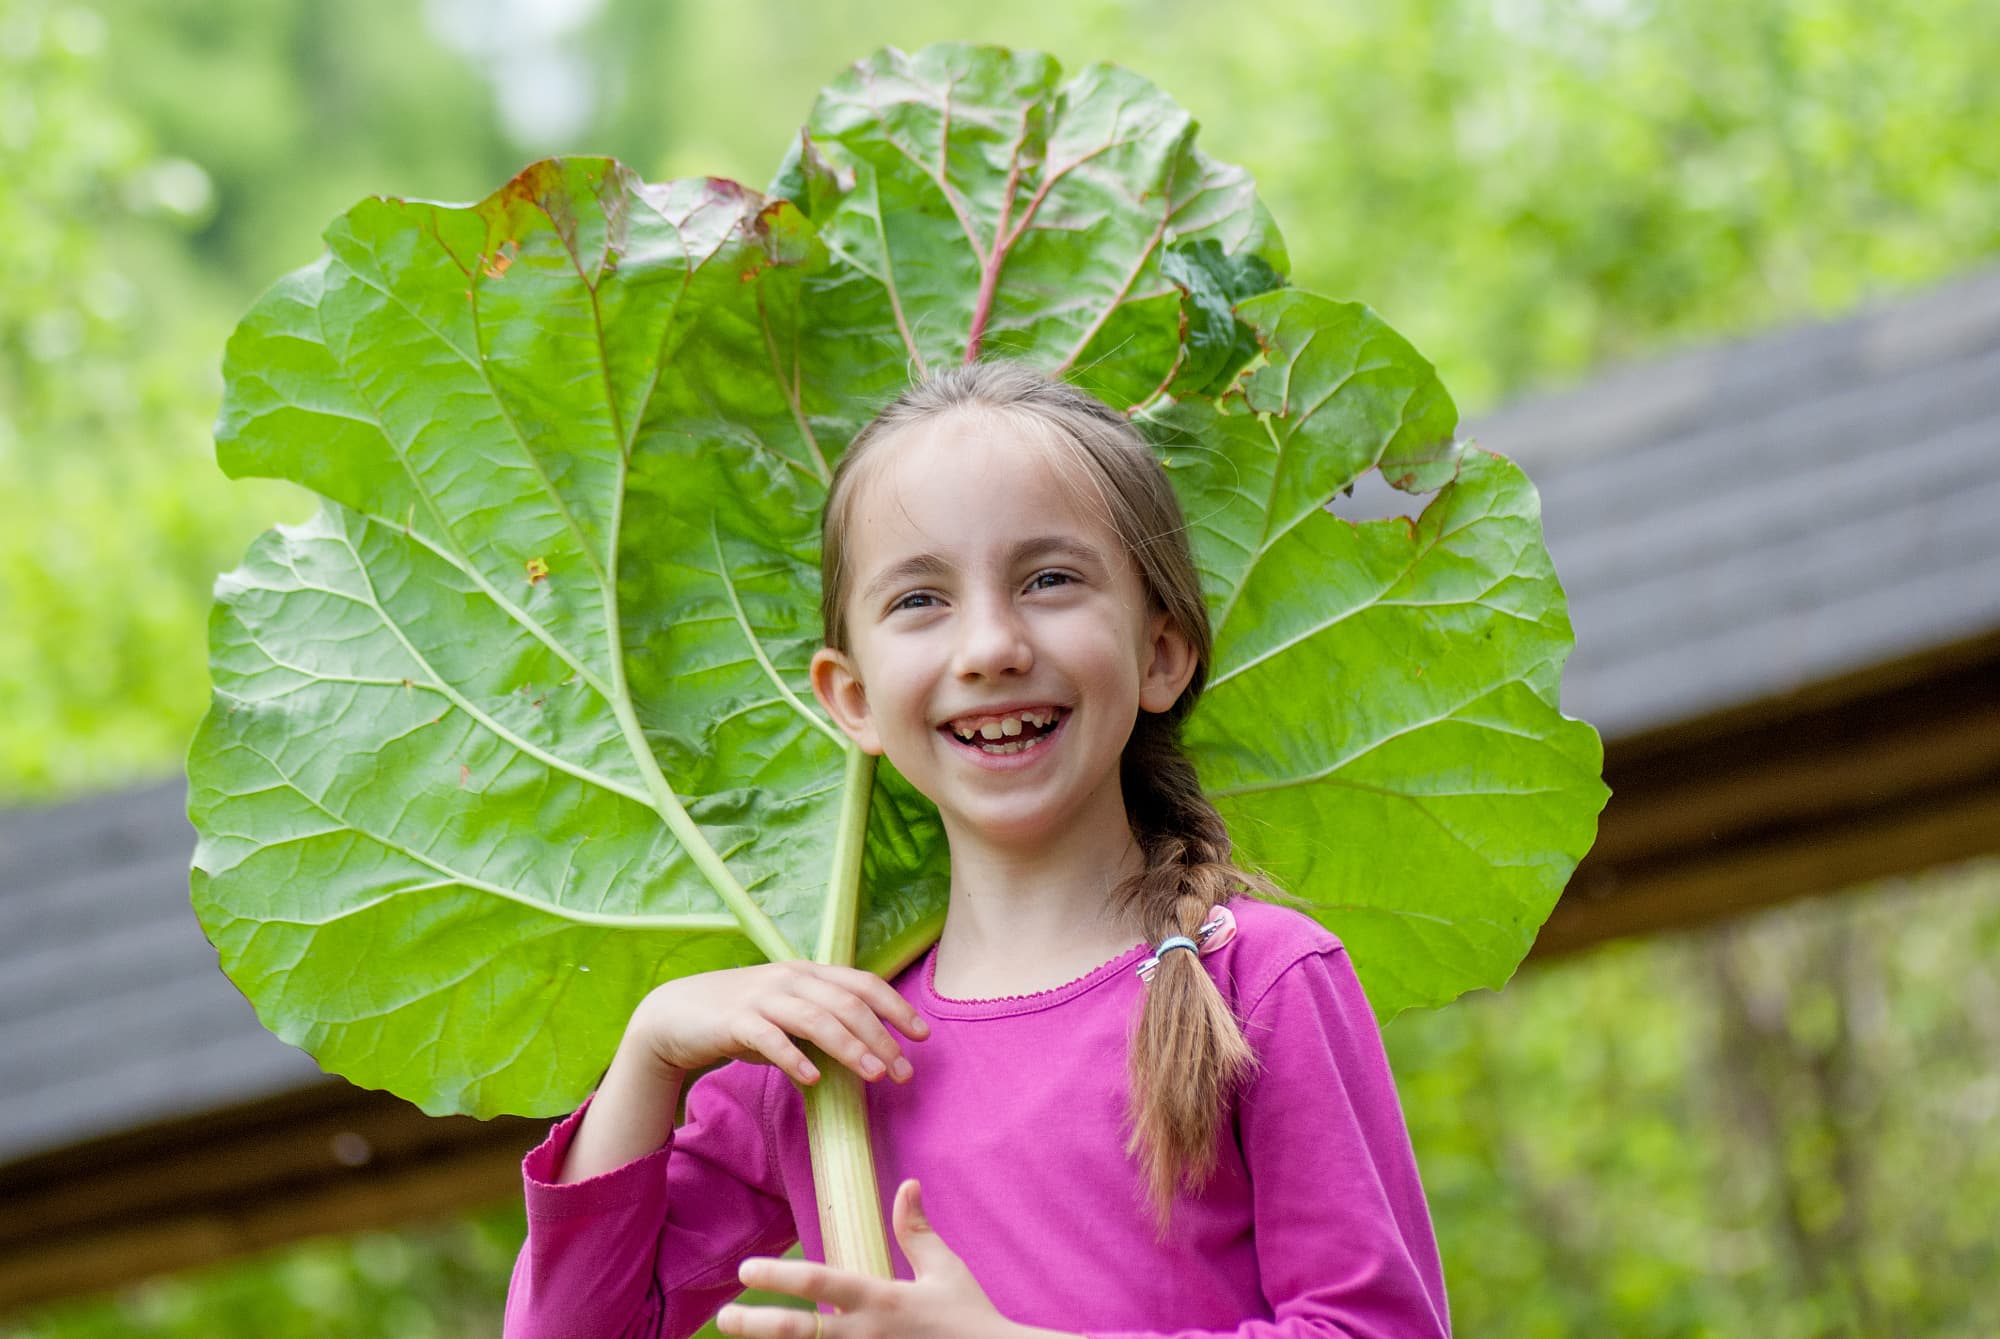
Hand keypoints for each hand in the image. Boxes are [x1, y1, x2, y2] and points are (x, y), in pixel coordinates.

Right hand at [634, 961, 928, 1087]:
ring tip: (874, 1074)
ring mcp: (762, 997)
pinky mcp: (734, 1020)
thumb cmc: (743, 1018)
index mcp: (809, 973)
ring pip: (816, 1018)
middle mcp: (790, 978)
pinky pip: (770, 1038)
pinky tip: (813, 1080)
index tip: (922, 1035)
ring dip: (849, 1047)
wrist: (677, 1014)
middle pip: (847, 1004)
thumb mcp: (790, 1015)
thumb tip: (872, 1052)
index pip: (863, 983)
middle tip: (904, 1072)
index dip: (896, 1007)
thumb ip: (826, 1026)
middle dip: (881, 1037)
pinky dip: (794, 1058)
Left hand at [716, 1179, 1020, 1338]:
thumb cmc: (969, 1316)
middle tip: (724, 1316)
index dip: (783, 1275)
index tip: (747, 1270)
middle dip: (759, 1325)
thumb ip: (918, 1231)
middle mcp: (869, 1336)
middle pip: (802, 1333)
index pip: (824, 1283)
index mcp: (884, 1300)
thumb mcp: (945, 1270)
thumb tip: (906, 1185)